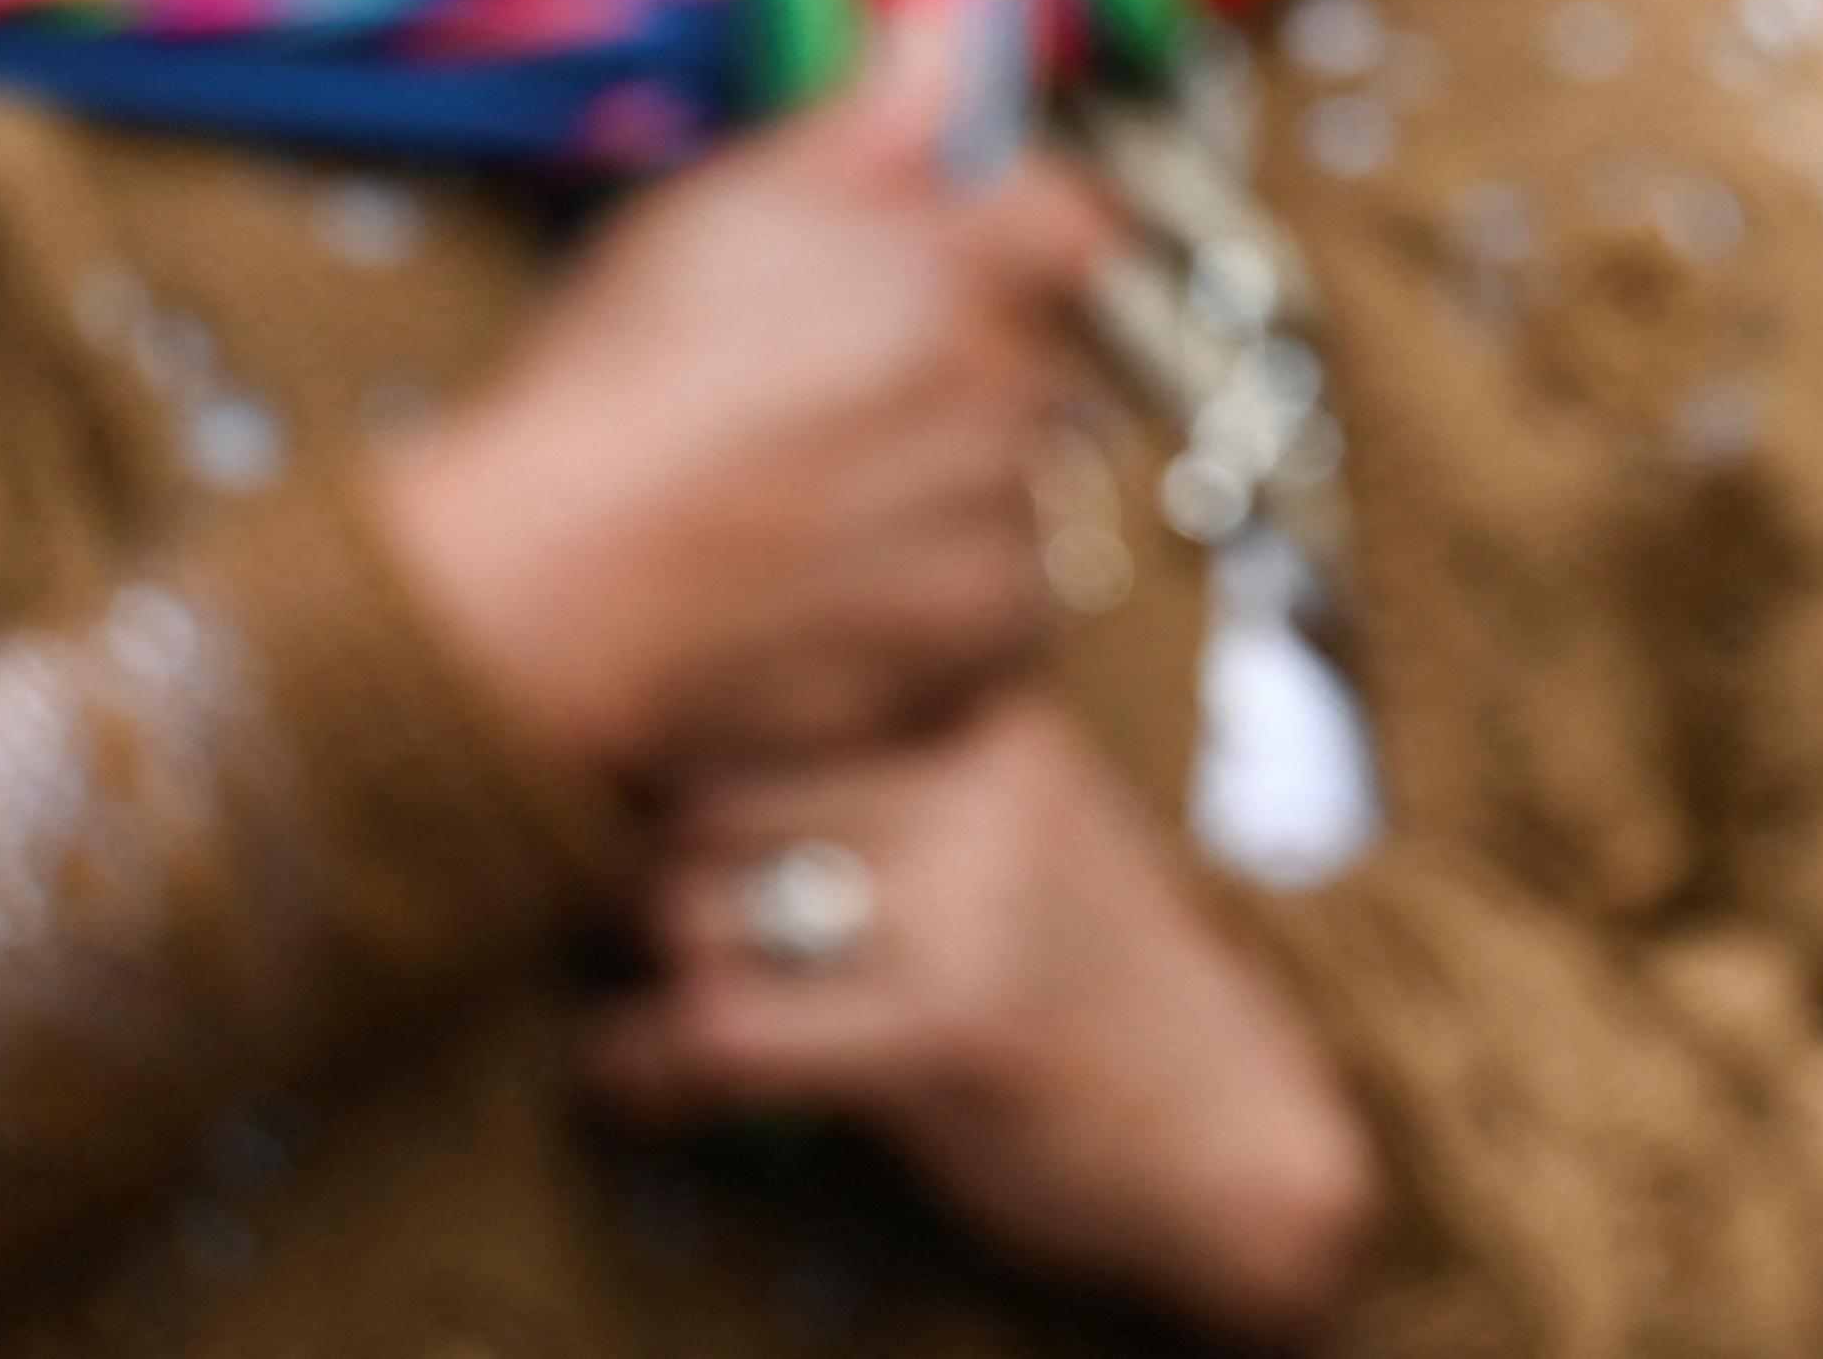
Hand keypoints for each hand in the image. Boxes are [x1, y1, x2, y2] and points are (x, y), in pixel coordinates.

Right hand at [372, 0, 1117, 793]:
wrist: (540, 585)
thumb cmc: (611, 389)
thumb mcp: (723, 205)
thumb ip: (871, 115)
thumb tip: (958, 11)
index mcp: (953, 261)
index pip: (1073, 222)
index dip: (1011, 239)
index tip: (949, 267)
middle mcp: (998, 383)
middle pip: (1046, 357)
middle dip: (972, 370)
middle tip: (837, 403)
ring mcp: (996, 519)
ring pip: (1031, 484)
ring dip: (967, 488)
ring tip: (824, 505)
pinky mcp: (977, 642)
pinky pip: (1018, 607)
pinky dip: (958, 603)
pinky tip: (849, 587)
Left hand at [597, 691, 1382, 1345]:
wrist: (1238, 1137)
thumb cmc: (1099, 988)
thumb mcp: (1018, 835)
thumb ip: (891, 780)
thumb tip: (670, 761)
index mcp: (999, 713)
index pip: (772, 686)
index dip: (662, 749)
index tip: (589, 779)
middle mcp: (982, 784)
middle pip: (708, 794)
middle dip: (629, 867)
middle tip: (584, 912)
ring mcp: (970, 903)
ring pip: (699, 908)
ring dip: (632, 973)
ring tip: (617, 1006)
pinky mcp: (946, 1028)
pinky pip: (718, 1032)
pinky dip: (638, 1067)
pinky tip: (629, 1082)